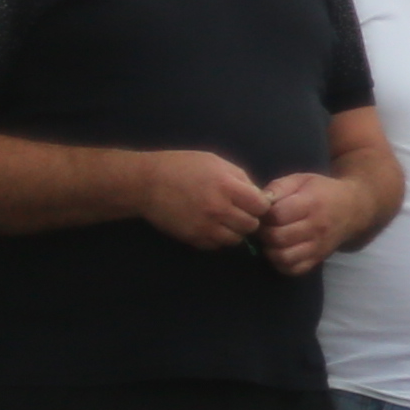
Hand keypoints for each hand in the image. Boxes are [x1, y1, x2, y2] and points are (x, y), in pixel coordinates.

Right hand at [135, 150, 269, 251]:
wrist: (146, 183)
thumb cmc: (183, 167)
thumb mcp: (217, 163)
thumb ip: (241, 179)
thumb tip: (259, 196)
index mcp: (228, 187)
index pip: (262, 206)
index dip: (260, 204)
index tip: (253, 202)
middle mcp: (219, 209)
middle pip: (251, 225)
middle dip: (249, 218)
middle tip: (239, 211)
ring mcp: (205, 227)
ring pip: (236, 239)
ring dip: (234, 231)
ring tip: (225, 220)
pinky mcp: (193, 239)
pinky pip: (216, 246)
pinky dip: (218, 238)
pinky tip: (211, 226)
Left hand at [253, 172, 363, 276]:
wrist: (355, 208)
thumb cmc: (323, 191)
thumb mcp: (301, 180)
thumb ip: (278, 187)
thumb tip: (258, 201)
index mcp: (311, 204)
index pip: (277, 215)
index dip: (263, 214)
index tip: (264, 211)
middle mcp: (316, 228)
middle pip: (278, 237)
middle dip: (264, 232)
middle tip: (265, 226)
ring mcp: (318, 246)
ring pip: (284, 257)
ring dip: (270, 249)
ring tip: (271, 240)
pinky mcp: (318, 259)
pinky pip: (294, 269)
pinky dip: (281, 263)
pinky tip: (281, 250)